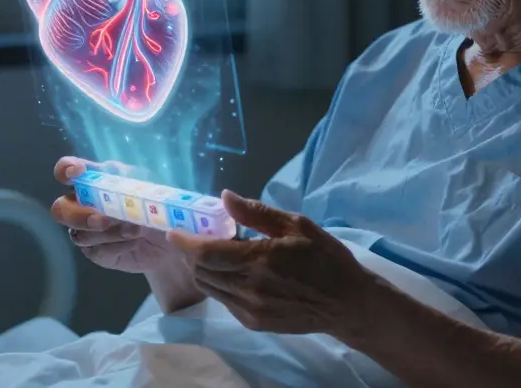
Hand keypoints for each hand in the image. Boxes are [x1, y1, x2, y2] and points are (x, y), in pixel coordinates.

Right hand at [50, 157, 178, 273]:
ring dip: (109, 233)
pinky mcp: (97, 252)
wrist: (171, 237)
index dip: (64, 170)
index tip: (76, 173)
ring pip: (79, 234)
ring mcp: (87, 231)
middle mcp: (83, 204)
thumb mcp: (147, 183)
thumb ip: (129, 178)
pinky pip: (97, 251)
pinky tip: (135, 243)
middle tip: (104, 220)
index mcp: (92, 180)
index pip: (65, 170)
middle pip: (60, 209)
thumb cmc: (155, 202)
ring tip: (136, 230)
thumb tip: (115, 174)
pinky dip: (117, 246)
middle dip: (79, 216)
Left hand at [167, 190, 374, 336]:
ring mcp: (250, 309)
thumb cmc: (325, 258)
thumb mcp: (297, 225)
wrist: (347, 303)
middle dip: (191, 254)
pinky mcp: (254, 323)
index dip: (185, 242)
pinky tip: (232, 272)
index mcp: (260, 260)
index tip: (174, 231)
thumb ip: (256, 213)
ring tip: (211, 254)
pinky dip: (218, 284)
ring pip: (209, 289)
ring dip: (202, 270)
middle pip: (201, 272)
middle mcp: (249, 288)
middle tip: (196, 237)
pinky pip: (224, 301)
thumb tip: (225, 198)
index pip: (206, 253)